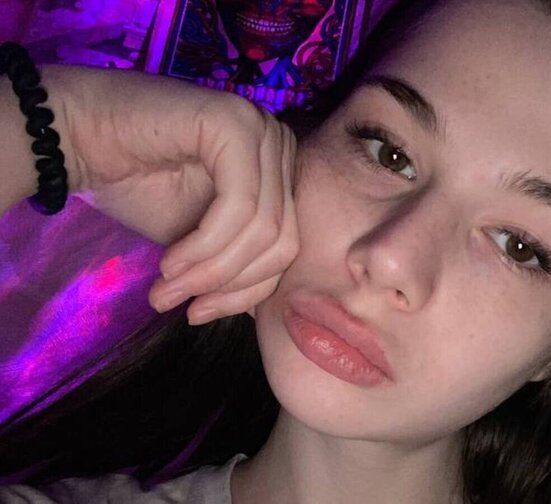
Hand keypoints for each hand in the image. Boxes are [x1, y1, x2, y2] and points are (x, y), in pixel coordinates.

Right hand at [46, 66, 299, 323]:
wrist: (76, 137)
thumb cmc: (138, 184)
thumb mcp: (199, 240)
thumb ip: (236, 263)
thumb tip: (257, 309)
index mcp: (281, 171)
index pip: (287, 246)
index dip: (246, 291)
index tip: (199, 313)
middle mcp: (281, 144)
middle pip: (280, 239)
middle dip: (228, 284)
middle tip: (178, 304)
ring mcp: (261, 129)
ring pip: (262, 228)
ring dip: (212, 270)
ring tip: (167, 286)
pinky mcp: (233, 122)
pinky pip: (239, 206)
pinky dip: (205, 245)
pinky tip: (169, 261)